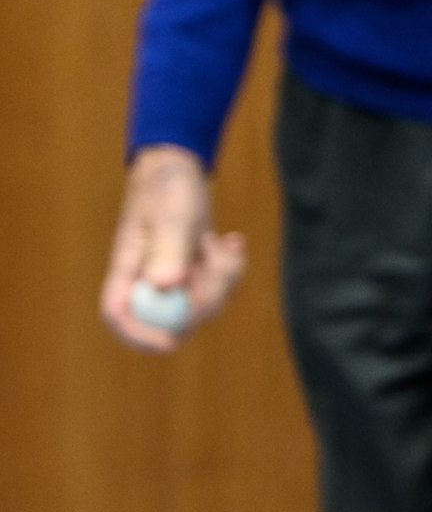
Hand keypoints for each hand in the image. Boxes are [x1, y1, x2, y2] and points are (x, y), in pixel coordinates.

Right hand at [99, 145, 247, 351]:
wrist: (179, 168)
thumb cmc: (167, 188)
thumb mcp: (172, 213)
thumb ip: (169, 247)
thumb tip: (166, 285)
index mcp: (126, 269)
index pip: (119, 314)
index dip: (139, 335)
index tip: (170, 343)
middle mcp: (147, 281)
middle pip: (174, 317)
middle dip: (207, 295)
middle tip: (218, 256)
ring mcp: (173, 280)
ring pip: (203, 304)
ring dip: (223, 276)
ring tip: (221, 240)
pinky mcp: (194, 274)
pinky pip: (220, 287)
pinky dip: (231, 267)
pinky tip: (232, 241)